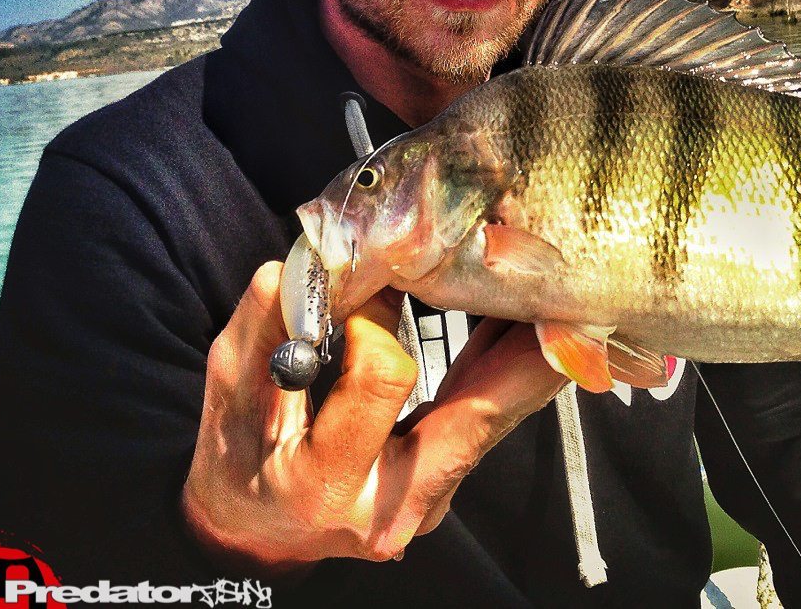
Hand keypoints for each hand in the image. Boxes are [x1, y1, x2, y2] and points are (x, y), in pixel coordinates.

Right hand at [182, 261, 563, 571]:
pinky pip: (487, 414)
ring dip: (530, 351)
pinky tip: (524, 321)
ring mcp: (431, 495)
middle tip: (571, 293)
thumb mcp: (229, 396)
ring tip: (566, 294)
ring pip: (499, 414)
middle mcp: (396, 502)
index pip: (384, 379)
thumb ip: (261, 329)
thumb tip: (295, 268)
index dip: (374, 320)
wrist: (256, 532)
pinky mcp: (447, 477)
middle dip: (526, 350)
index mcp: (332, 482)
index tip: (360, 294)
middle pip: (482, 413)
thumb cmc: (239, 464)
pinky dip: (506, 365)